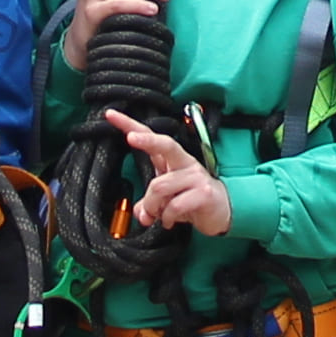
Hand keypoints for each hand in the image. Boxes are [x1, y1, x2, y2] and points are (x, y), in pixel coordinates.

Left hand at [113, 110, 233, 236]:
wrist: (224, 211)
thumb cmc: (193, 200)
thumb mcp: (166, 200)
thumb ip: (149, 204)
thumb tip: (140, 214)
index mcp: (172, 160)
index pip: (151, 138)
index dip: (131, 126)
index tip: (111, 115)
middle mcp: (184, 163)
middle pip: (165, 144)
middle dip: (146, 139)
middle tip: (130, 138)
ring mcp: (195, 177)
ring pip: (159, 186)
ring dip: (152, 206)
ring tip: (156, 216)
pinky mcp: (203, 193)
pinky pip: (174, 205)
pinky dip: (167, 217)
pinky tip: (169, 221)